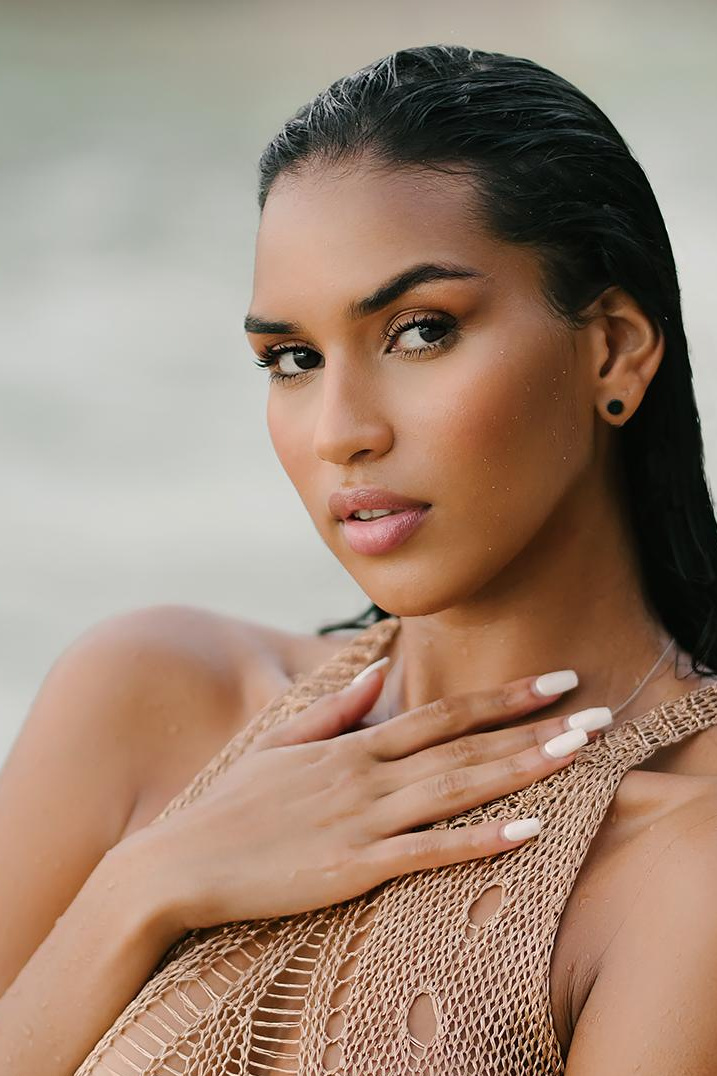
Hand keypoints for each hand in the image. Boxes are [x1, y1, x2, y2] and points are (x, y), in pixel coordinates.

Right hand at [137, 662, 606, 930]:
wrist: (182, 862)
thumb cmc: (233, 805)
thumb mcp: (279, 742)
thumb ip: (334, 708)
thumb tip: (377, 672)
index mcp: (353, 744)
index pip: (441, 713)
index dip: (501, 698)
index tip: (552, 682)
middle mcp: (366, 774)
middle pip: (464, 746)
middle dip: (535, 728)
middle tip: (596, 715)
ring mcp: (362, 820)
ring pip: (457, 789)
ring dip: (522, 770)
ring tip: (577, 755)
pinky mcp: (353, 868)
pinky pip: (428, 851)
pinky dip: (479, 839)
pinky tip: (526, 829)